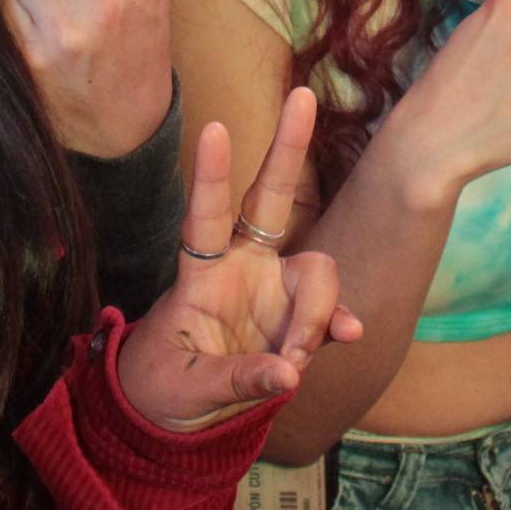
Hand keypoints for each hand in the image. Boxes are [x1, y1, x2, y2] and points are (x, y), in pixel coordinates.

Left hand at [119, 87, 364, 430]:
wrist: (176, 414)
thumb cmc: (164, 387)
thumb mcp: (188, 389)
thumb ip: (238, 379)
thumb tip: (288, 372)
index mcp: (199, 275)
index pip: (202, 218)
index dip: (209, 175)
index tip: (212, 126)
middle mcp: (240, 267)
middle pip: (268, 198)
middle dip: (287, 147)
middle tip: (302, 95)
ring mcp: (273, 287)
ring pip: (315, 269)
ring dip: (314, 315)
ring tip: (291, 364)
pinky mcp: (296, 316)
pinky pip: (330, 310)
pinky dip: (337, 322)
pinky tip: (346, 335)